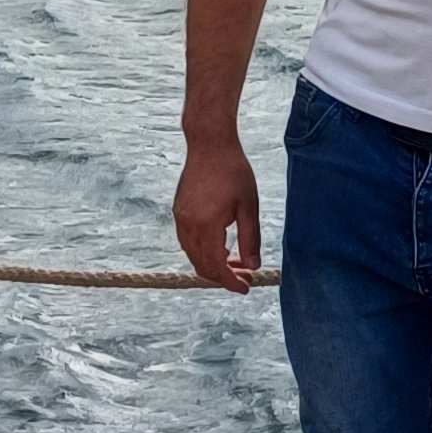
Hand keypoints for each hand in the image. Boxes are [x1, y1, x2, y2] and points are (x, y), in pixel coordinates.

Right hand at [174, 134, 263, 290]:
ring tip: (236, 264)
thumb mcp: (249, 207)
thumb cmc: (233, 172)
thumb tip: (253, 266)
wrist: (209, 144)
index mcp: (206, 226)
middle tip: (245, 277)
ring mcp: (180, 218)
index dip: (231, 282)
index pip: (216, 267)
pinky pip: (188, 242)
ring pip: (193, 256)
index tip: (246, 288)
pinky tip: (222, 248)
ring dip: (213, 265)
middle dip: (223, 277)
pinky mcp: (179, 211)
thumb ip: (251, 239)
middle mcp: (188, 225)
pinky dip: (203, 252)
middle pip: (202, 266)